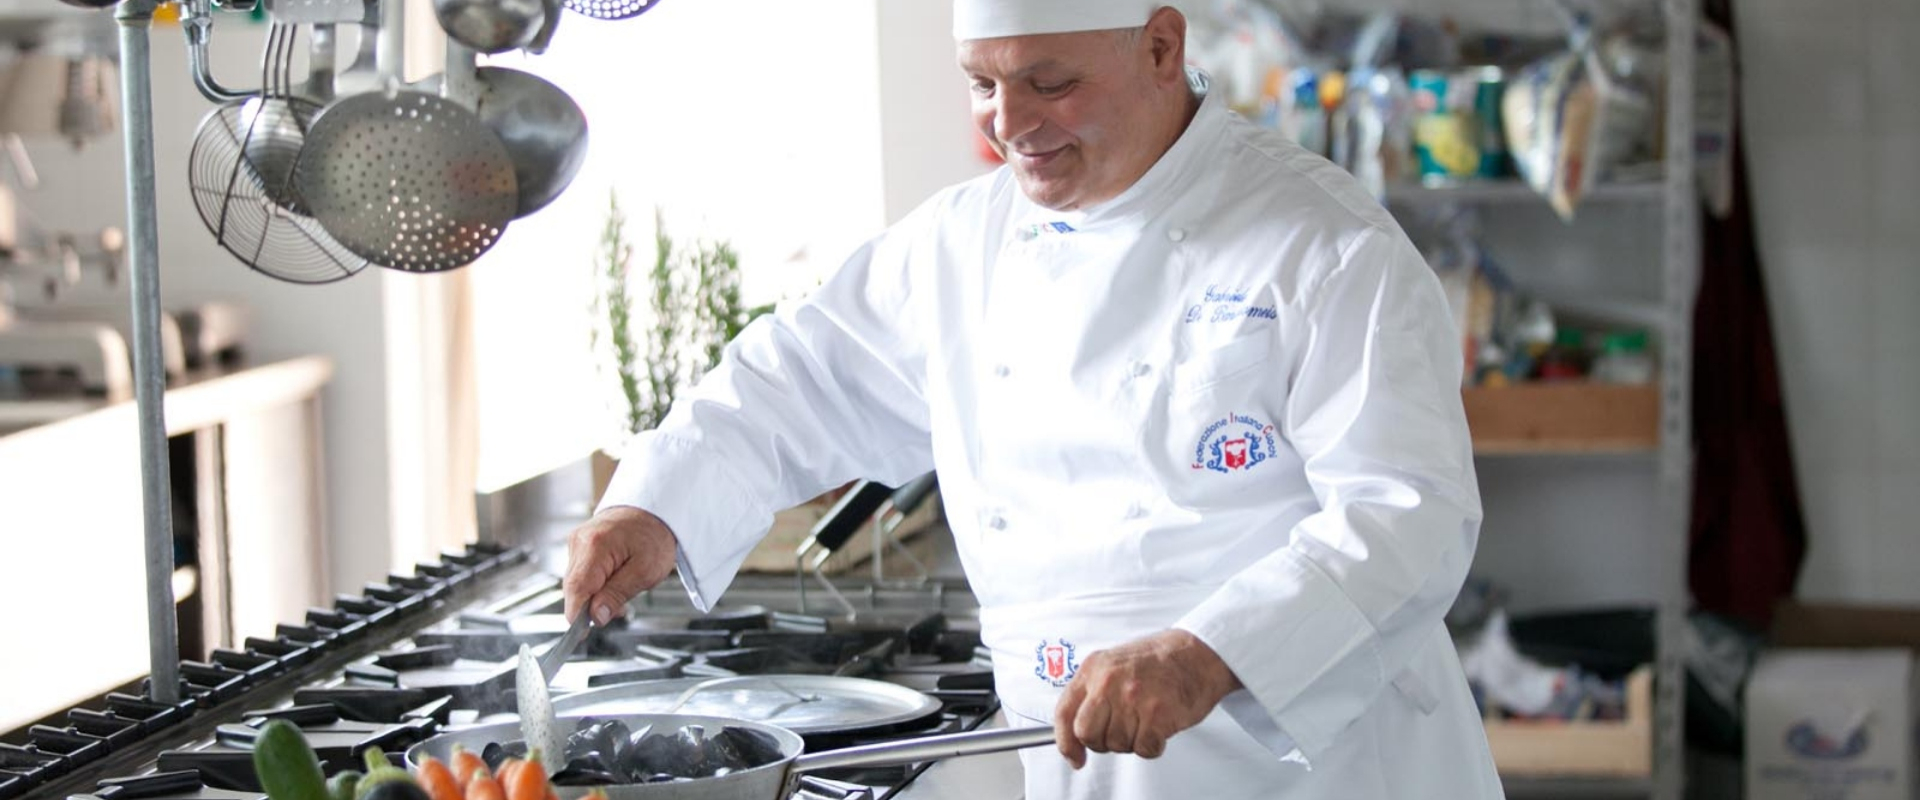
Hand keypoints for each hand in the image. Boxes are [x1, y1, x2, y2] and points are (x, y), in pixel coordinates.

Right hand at [563, 506, 678, 624]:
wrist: (655, 508)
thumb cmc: (655, 535)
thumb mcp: (645, 571)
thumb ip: (617, 594)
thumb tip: (597, 616)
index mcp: (595, 546)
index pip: (576, 589)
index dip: (577, 616)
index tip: (583, 633)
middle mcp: (579, 542)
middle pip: (574, 588)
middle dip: (592, 605)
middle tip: (618, 609)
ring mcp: (577, 542)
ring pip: (576, 582)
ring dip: (594, 595)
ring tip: (622, 588)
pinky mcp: (579, 545)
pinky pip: (580, 573)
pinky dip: (595, 584)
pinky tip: (613, 581)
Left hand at [1052, 629, 1241, 768]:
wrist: (1195, 653)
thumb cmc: (1157, 659)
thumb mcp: (1113, 664)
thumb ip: (1091, 693)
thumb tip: (1075, 732)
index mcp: (1094, 669)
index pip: (1064, 713)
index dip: (1066, 742)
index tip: (1075, 756)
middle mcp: (1109, 682)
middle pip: (1087, 734)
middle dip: (1101, 742)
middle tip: (1120, 732)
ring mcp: (1133, 698)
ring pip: (1117, 745)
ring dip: (1131, 741)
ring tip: (1145, 720)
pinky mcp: (1158, 714)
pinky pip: (1144, 749)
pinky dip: (1152, 746)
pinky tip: (1159, 727)